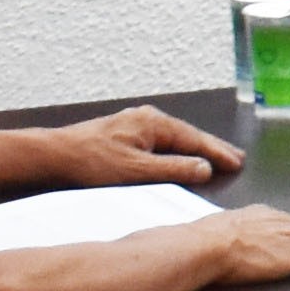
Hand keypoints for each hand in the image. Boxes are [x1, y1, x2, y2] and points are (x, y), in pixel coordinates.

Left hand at [43, 107, 240, 187]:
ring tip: (214, 157)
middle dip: (211, 148)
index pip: (195, 139)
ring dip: (194, 149)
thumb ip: (174, 170)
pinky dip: (175, 150)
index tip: (238, 162)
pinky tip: (178, 156)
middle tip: (235, 157)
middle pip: (187, 135)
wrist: (52, 157)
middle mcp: (147, 118)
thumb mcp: (137, 172)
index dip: (218, 152)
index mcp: (154, 123)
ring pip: (173, 138)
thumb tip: (205, 168)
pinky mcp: (122, 135)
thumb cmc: (91, 164)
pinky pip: (159, 141)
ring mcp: (134, 124)